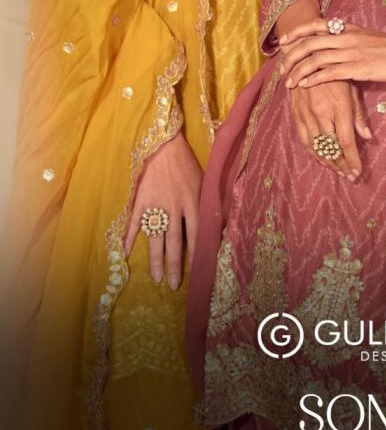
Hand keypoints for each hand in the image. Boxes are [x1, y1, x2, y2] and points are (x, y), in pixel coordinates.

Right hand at [124, 131, 202, 289]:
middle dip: (175, 265)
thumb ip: (206, 203)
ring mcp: (156, 206)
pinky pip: (134, 223)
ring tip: (157, 277)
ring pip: (156, 238)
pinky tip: (125, 252)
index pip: (196, 235)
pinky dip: (129, 237)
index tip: (196, 273)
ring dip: (156, 259)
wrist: (165, 144)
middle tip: (174, 285)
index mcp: (193, 203)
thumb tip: (215, 225)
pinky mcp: (141, 200)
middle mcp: (175, 208)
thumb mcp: (203, 182)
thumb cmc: (187, 162)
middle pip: (174, 242)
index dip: (195, 255)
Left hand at [280, 20, 385, 89]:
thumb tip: (338, 41)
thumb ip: (351, 38)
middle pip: (309, 43)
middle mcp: (346, 37)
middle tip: (282, 70)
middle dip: (291, 56)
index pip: (315, 24)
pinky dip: (313, 79)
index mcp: (348, 28)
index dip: (297, 32)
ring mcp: (351, 52)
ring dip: (298, 71)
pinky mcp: (358, 68)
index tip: (284, 41)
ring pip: (316, 59)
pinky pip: (329, 73)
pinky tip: (305, 86)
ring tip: (289, 83)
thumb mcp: (368, 37)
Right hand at [288, 78, 370, 180]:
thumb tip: (367, 137)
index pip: (346, 141)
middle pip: (331, 148)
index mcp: (339, 107)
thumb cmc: (335, 71)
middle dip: (341, 165)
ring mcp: (306, 115)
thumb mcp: (352, 89)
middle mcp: (321, 114)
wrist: (306, 57)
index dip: (352, 159)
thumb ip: (358, 115)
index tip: (357, 172)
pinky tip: (321, 159)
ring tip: (338, 170)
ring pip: (316, 147)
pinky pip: (304, 140)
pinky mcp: (296, 115)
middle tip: (350, 175)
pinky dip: (313, 153)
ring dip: (328, 162)